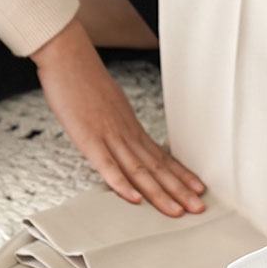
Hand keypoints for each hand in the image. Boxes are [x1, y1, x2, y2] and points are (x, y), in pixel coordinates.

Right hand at [32, 19, 205, 216]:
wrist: (67, 56)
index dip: (181, 175)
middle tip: (199, 208)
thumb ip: (120, 128)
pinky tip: (134, 198)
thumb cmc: (85, 80)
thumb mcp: (111, 107)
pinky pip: (107, 165)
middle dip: (179, 191)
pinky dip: (121, 183)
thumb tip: (127, 141)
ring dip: (159, 193)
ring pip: (139, 171)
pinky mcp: (88, 139)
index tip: (198, 189)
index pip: (162, 157)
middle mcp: (126, 135)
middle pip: (157, 168)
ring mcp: (109, 137)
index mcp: (132, 128)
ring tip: (177, 211)